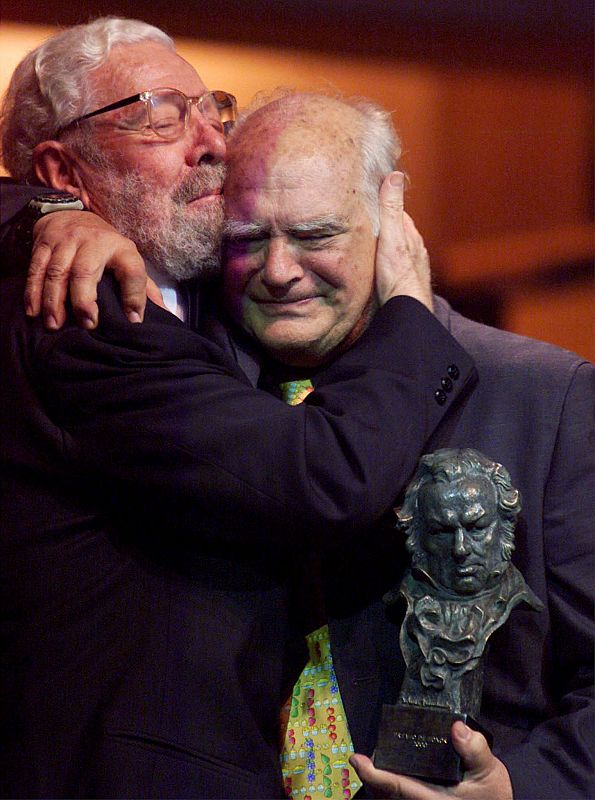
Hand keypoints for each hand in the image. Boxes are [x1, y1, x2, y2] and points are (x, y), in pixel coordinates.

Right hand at [24, 210, 161, 329]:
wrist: (71, 215)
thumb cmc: (105, 249)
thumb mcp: (127, 260)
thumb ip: (143, 287)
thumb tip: (165, 313)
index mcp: (121, 249)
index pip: (132, 271)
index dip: (134, 296)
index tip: (133, 320)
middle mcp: (93, 242)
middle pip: (85, 272)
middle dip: (83, 301)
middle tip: (86, 324)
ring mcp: (66, 241)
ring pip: (57, 272)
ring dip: (54, 301)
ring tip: (55, 325)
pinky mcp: (44, 243)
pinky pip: (36, 269)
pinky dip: (33, 292)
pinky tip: (34, 311)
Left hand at [350, 722, 512, 799]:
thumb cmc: (492, 797)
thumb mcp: (490, 772)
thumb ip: (474, 749)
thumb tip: (456, 727)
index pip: (395, 787)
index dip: (372, 774)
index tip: (357, 759)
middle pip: (384, 795)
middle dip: (370, 778)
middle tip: (362, 761)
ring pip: (388, 799)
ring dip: (378, 785)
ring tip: (371, 768)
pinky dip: (388, 790)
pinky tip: (388, 778)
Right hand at [375, 172, 432, 311]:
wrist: (405, 312)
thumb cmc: (398, 277)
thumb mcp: (391, 237)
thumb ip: (391, 209)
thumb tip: (394, 176)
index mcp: (410, 237)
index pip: (398, 214)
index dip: (385, 205)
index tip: (371, 197)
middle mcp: (414, 252)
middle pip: (397, 233)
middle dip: (384, 226)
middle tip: (365, 220)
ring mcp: (410, 269)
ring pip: (396, 252)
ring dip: (385, 247)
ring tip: (367, 243)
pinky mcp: (404, 285)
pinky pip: (393, 269)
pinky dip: (385, 264)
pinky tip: (377, 269)